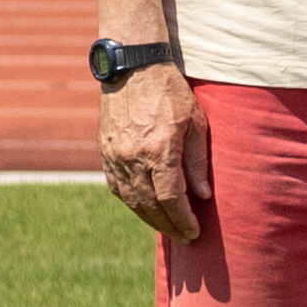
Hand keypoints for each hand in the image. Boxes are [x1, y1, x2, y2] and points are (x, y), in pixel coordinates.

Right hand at [98, 62, 205, 243]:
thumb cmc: (171, 92)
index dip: (182, 219)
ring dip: (150, 219)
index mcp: (158, 149)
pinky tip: (145, 210)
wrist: (133, 68)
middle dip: (168, 225)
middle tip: (184, 238)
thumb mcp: (196, 123)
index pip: (170, 197)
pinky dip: (132, 203)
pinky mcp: (105, 152)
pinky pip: (117, 187)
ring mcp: (114, 156)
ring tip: (168, 229)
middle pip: (150, 204)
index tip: (194, 233)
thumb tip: (202, 196)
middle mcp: (132, 157)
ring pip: (131, 199)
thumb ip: (197, 161)